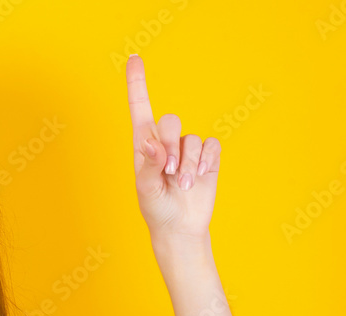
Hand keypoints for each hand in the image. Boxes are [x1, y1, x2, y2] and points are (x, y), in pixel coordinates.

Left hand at [125, 54, 220, 241]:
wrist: (180, 227)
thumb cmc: (156, 209)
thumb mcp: (146, 189)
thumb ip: (148, 164)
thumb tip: (151, 144)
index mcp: (144, 145)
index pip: (140, 108)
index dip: (137, 83)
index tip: (134, 58)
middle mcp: (165, 141)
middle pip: (170, 122)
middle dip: (171, 147)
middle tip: (168, 172)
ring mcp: (187, 148)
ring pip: (192, 139)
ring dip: (188, 164)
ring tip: (181, 184)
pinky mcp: (207, 156)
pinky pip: (211, 145)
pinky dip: (206, 161)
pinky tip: (200, 176)